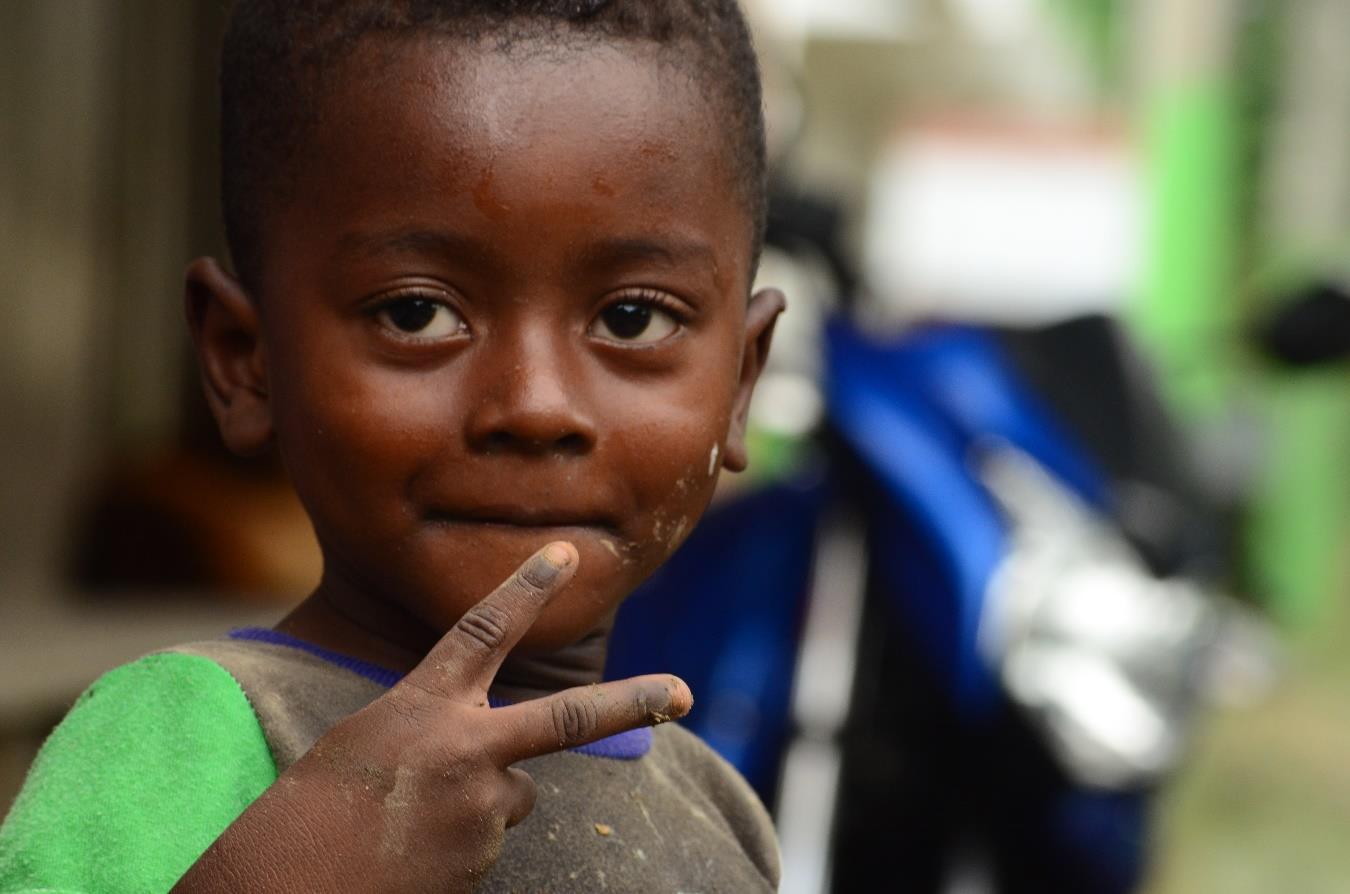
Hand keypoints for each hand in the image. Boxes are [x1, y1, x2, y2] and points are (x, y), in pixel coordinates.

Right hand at [173, 542, 691, 893]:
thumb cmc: (311, 807)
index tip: (566, 553)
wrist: (280, 888)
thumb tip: (514, 770)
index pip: (482, 629)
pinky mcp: (483, 859)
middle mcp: (465, 750)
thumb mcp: (370, 742)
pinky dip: (459, 842)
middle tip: (684, 693)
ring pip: (512, 793)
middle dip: (633, 701)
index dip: (526, 587)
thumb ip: (444, 733)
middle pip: (568, 719)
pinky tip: (410, 854)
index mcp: (422, 705)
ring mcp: (480, 809)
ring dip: (478, 801)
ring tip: (409, 822)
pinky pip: (488, 839)